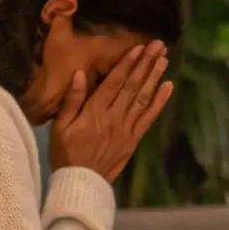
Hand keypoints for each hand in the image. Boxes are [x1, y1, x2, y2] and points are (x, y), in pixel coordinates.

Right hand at [49, 41, 173, 182]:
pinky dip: (160, 102)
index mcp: (95, 112)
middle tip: (158, 45)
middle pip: (132, 86)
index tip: (138, 47)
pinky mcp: (134, 139)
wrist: (80, 184)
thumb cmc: (66, 154)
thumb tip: (79, 74)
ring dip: (155, 77)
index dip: (127, 63)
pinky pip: (149, 118)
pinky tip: (168, 86)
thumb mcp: (60, 127)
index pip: (114, 82)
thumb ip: (71, 101)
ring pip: (143, 98)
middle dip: (146, 63)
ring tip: (164, 59)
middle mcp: (115, 117)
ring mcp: (127, 128)